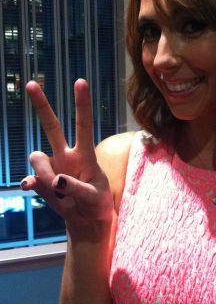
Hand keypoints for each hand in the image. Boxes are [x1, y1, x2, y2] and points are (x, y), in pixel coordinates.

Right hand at [21, 79, 113, 227]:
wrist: (87, 221)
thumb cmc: (98, 205)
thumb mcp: (96, 198)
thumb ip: (77, 189)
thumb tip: (55, 180)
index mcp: (85, 156)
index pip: (83, 125)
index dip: (82, 104)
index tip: (80, 81)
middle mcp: (67, 157)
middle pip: (52, 127)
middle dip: (41, 106)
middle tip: (32, 84)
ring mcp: (53, 168)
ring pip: (37, 158)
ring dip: (43, 172)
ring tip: (56, 189)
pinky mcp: (42, 183)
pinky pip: (30, 178)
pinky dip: (30, 183)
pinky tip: (29, 187)